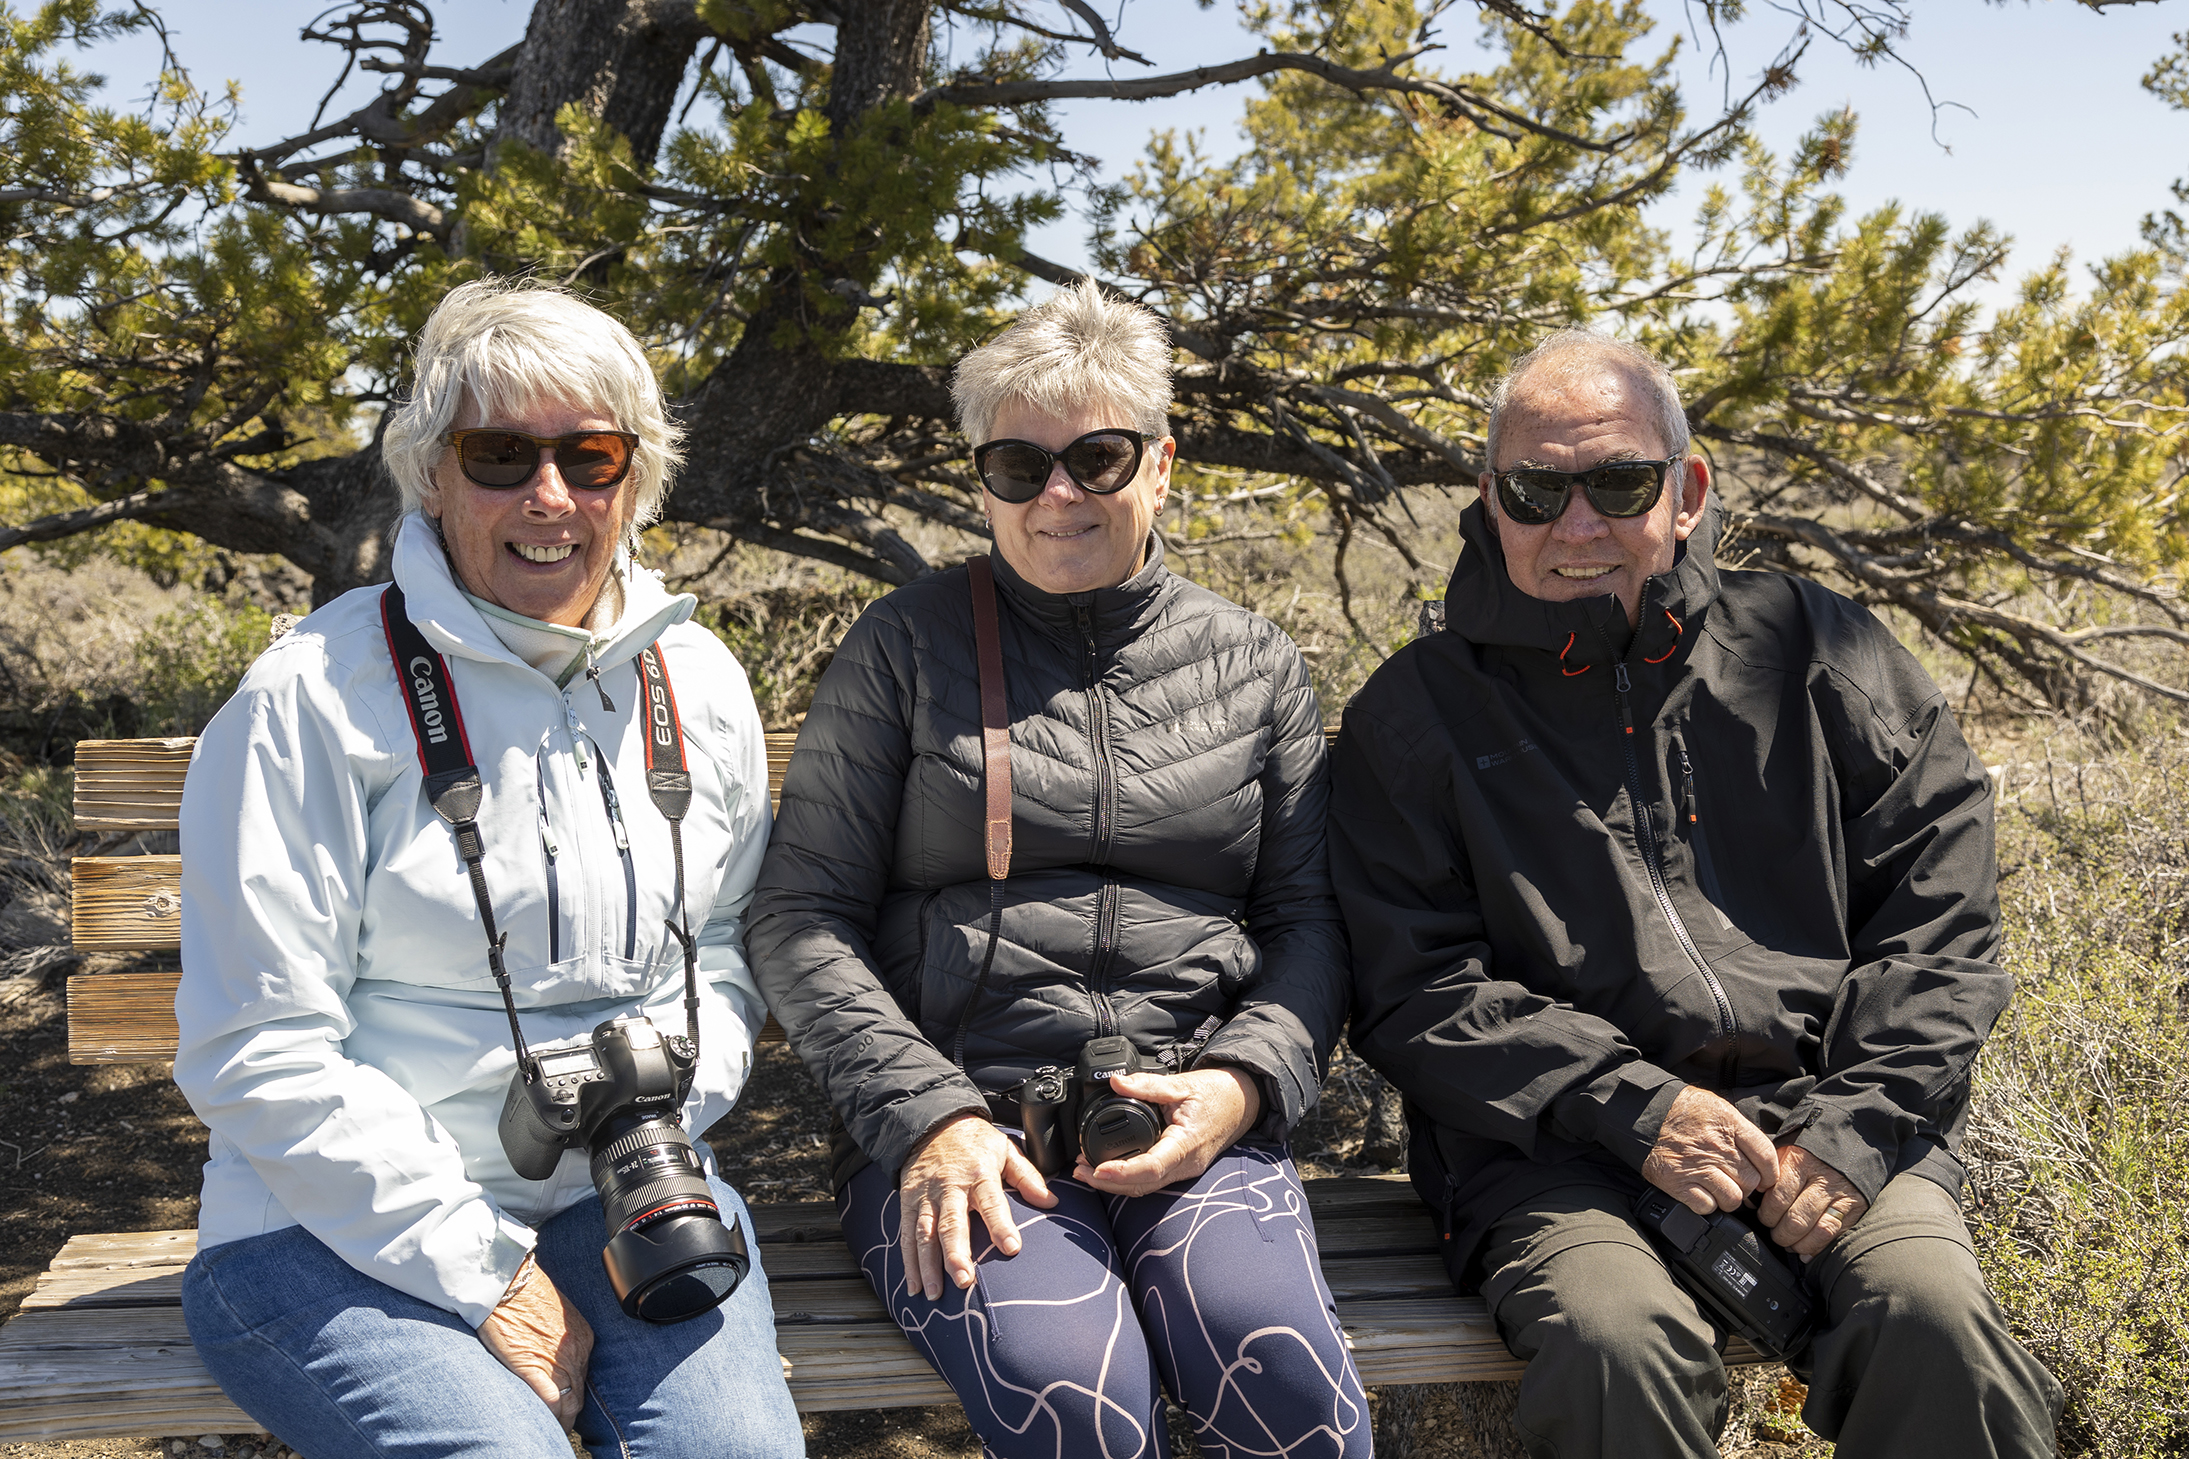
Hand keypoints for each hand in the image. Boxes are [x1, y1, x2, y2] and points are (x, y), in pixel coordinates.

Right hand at [477, 1256, 592, 1427]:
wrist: (507, 1282)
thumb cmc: (525, 1292)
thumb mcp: (556, 1314)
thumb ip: (560, 1336)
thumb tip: (552, 1351)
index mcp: (582, 1338)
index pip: (583, 1376)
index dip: (573, 1392)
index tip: (565, 1401)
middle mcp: (576, 1352)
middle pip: (579, 1394)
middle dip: (570, 1412)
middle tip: (559, 1422)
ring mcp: (559, 1362)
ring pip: (570, 1403)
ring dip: (561, 1419)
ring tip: (553, 1428)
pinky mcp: (536, 1368)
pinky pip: (552, 1402)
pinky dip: (551, 1417)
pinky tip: (545, 1424)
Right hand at [898, 1112, 1056, 1300]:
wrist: (931, 1123)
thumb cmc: (972, 1140)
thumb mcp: (1004, 1149)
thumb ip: (1027, 1176)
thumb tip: (1051, 1201)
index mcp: (978, 1173)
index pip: (991, 1201)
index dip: (1000, 1224)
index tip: (1012, 1248)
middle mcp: (950, 1187)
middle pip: (952, 1222)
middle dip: (956, 1253)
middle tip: (964, 1280)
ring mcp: (926, 1197)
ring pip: (925, 1233)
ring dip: (928, 1265)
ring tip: (934, 1293)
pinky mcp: (908, 1203)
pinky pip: (907, 1235)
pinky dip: (909, 1263)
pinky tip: (915, 1286)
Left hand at [1076, 1066, 1261, 1197]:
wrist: (1243, 1102)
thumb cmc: (1218, 1093)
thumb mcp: (1182, 1083)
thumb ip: (1148, 1084)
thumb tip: (1116, 1082)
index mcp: (1186, 1144)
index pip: (1150, 1168)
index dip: (1121, 1172)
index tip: (1096, 1169)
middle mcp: (1186, 1164)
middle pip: (1143, 1185)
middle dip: (1108, 1183)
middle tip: (1079, 1170)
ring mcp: (1185, 1170)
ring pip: (1146, 1187)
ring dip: (1115, 1184)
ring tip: (1086, 1171)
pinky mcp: (1182, 1168)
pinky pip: (1153, 1181)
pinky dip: (1129, 1178)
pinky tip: (1110, 1170)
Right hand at [1641, 1085, 1776, 1215]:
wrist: (1644, 1113)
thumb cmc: (1683, 1110)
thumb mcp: (1718, 1107)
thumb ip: (1741, 1130)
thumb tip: (1763, 1158)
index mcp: (1728, 1125)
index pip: (1765, 1156)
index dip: (1771, 1173)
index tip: (1767, 1179)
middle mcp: (1715, 1147)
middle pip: (1751, 1181)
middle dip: (1748, 1186)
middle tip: (1739, 1182)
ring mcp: (1696, 1166)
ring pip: (1732, 1198)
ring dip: (1730, 1198)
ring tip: (1722, 1189)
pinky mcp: (1678, 1183)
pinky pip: (1707, 1206)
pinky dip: (1707, 1204)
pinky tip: (1703, 1192)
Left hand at [1758, 1144, 1868, 1258]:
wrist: (1850, 1142)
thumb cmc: (1810, 1152)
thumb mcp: (1786, 1151)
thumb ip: (1770, 1173)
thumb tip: (1751, 1201)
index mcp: (1799, 1162)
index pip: (1777, 1198)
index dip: (1766, 1214)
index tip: (1762, 1216)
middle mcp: (1821, 1179)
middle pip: (1796, 1219)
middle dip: (1780, 1233)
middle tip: (1774, 1233)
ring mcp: (1840, 1195)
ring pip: (1816, 1230)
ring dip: (1798, 1243)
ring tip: (1788, 1243)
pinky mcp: (1854, 1207)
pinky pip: (1833, 1233)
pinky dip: (1816, 1246)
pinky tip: (1805, 1251)